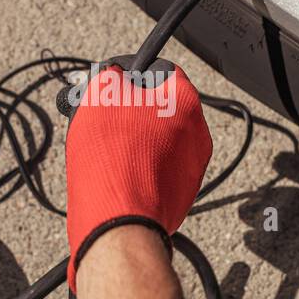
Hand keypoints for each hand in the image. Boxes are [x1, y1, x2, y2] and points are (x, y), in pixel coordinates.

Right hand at [65, 63, 210, 289]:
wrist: (119, 225)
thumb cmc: (112, 161)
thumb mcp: (99, 98)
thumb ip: (111, 77)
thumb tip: (113, 74)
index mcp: (186, 103)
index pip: (163, 73)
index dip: (133, 76)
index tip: (114, 87)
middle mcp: (198, 135)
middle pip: (162, 109)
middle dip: (132, 113)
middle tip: (103, 121)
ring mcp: (193, 169)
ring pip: (159, 142)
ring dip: (135, 143)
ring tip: (106, 153)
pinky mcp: (181, 196)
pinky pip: (159, 171)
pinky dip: (140, 170)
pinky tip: (117, 176)